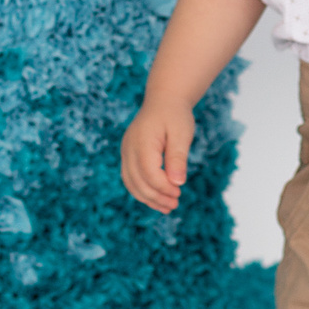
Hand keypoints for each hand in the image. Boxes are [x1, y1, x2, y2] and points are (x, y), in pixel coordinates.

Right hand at [121, 99, 195, 213]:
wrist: (163, 101)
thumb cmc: (175, 116)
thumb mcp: (182, 133)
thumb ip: (178, 158)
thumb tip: (177, 183)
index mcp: (142, 141)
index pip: (149, 173)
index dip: (164, 188)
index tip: (179, 192)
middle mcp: (129, 148)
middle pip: (138, 182)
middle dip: (156, 197)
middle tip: (175, 205)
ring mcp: (125, 152)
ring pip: (131, 183)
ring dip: (148, 198)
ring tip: (168, 207)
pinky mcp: (127, 155)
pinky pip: (130, 179)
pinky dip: (142, 191)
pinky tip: (157, 199)